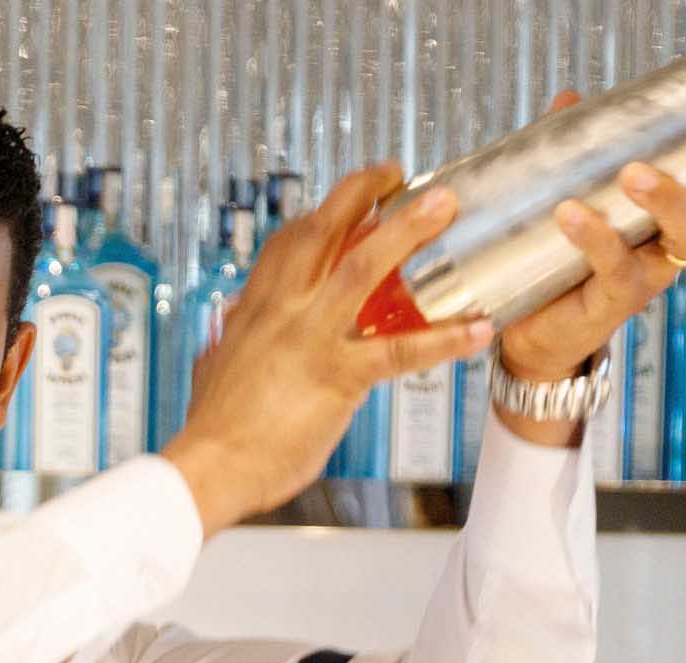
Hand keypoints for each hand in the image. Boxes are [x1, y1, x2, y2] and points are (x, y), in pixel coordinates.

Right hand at [161, 162, 494, 535]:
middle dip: (362, 191)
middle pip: (324, 229)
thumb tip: (229, 335)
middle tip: (396, 172)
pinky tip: (476, 329)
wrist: (208, 467)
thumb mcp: (217, 368)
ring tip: (445, 207)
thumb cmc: (213, 429)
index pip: (287, 241)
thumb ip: (232, 343)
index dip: (320, 213)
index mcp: (256, 307)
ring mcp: (313, 339)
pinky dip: (443, 339)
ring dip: (408, 232)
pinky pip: (400, 352)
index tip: (346, 200)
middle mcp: (284, 310)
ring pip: (364, 268)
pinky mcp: (339, 378)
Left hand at [495, 85, 685, 389]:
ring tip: (634, 171)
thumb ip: (574, 149)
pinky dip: (597, 238)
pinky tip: (571, 213)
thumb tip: (570, 100)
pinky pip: (618, 268)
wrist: (533, 331)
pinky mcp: (617, 299)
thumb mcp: (573, 194)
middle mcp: (674, 241)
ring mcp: (652, 271)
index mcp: (675, 212)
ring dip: (670, 198)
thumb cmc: (561, 260)